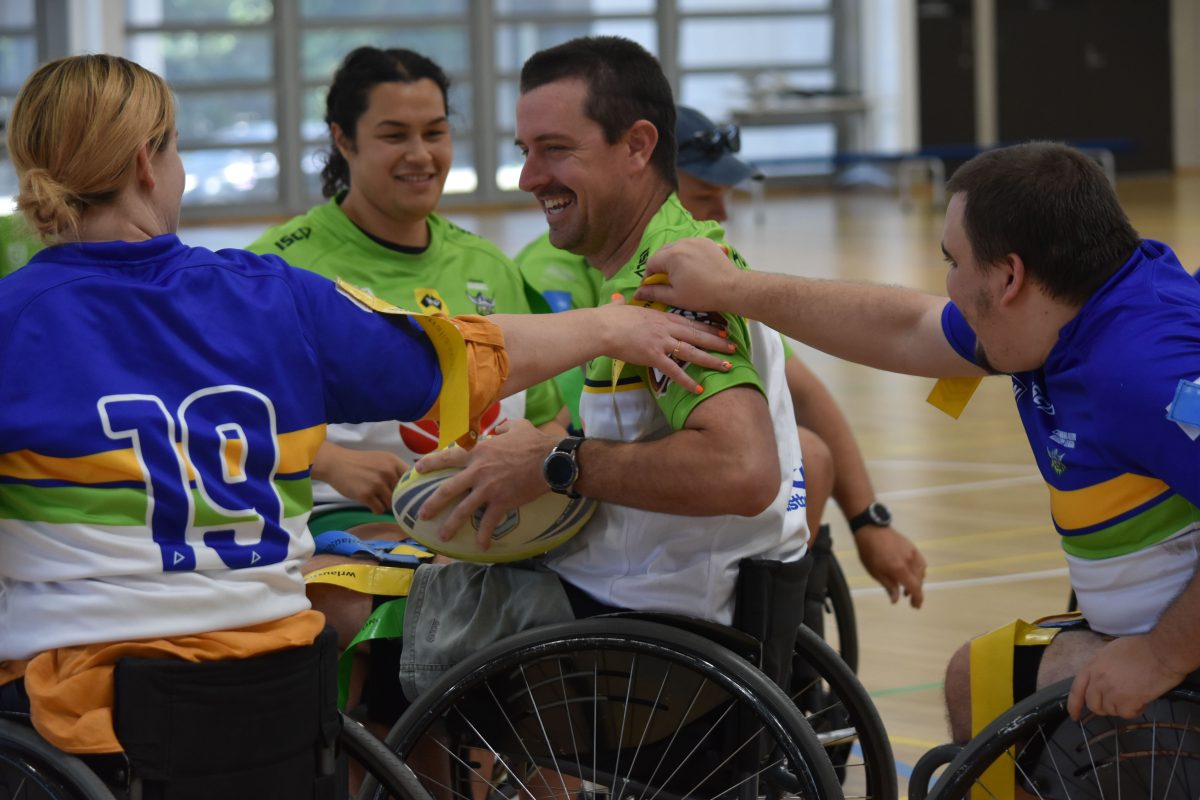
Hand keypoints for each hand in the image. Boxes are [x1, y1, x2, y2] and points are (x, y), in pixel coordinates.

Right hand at [311, 442, 407, 513]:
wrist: (336, 464)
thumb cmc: (361, 463)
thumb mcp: (382, 460)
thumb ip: (396, 470)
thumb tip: (411, 488)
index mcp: (393, 462)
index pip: (412, 479)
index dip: (411, 489)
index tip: (408, 495)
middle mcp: (388, 472)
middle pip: (402, 494)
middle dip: (397, 499)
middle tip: (388, 499)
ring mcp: (377, 484)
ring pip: (391, 504)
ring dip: (385, 505)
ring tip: (377, 499)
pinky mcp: (366, 495)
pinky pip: (379, 510)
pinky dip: (376, 509)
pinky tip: (370, 503)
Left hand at [413, 420, 558, 550]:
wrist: (551, 460)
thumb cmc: (534, 442)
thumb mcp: (516, 426)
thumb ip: (501, 428)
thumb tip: (497, 429)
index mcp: (478, 453)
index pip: (448, 457)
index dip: (431, 463)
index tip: (417, 468)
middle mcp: (478, 472)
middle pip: (447, 490)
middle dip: (432, 503)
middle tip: (422, 514)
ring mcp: (488, 489)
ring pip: (463, 510)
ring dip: (451, 525)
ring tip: (442, 537)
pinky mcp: (502, 503)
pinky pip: (489, 523)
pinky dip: (484, 536)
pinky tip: (482, 547)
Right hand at [597, 297, 734, 393]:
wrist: (603, 328)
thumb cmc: (609, 317)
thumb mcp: (622, 307)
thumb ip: (625, 304)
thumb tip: (619, 300)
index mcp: (661, 317)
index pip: (690, 322)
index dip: (708, 327)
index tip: (722, 330)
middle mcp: (666, 329)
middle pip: (697, 336)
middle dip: (717, 342)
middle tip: (733, 347)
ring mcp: (661, 343)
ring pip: (692, 352)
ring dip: (710, 360)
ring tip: (726, 367)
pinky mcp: (653, 357)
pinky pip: (674, 371)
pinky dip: (687, 381)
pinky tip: (698, 389)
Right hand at [635, 238, 740, 311]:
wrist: (731, 288)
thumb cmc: (702, 295)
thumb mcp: (674, 297)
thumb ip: (653, 292)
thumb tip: (636, 293)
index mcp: (671, 256)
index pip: (651, 263)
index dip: (649, 276)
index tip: (654, 287)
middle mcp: (681, 243)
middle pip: (661, 253)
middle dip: (660, 266)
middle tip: (666, 281)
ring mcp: (694, 240)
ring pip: (675, 247)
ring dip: (672, 259)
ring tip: (679, 274)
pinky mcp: (705, 241)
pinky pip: (688, 245)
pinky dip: (685, 254)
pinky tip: (692, 267)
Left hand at [854, 525, 925, 607]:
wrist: (871, 529)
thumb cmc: (869, 551)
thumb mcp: (875, 572)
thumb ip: (888, 586)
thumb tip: (896, 600)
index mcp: (900, 570)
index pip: (915, 589)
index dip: (918, 599)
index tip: (916, 606)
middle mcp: (909, 562)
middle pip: (919, 582)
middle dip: (916, 592)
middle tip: (909, 599)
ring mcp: (912, 553)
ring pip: (921, 572)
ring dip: (917, 581)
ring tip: (907, 586)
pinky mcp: (912, 547)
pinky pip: (921, 562)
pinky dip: (919, 570)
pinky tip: (911, 572)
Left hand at [1067, 635, 1187, 718]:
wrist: (1161, 653)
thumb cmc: (1140, 648)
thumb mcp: (1110, 653)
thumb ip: (1100, 668)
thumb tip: (1099, 680)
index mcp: (1092, 667)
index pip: (1076, 690)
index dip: (1074, 705)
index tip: (1074, 715)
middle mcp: (1098, 681)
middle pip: (1093, 704)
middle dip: (1103, 706)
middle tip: (1118, 701)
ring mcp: (1111, 693)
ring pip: (1110, 710)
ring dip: (1121, 707)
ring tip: (1134, 693)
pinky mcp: (1126, 703)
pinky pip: (1126, 714)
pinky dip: (1135, 710)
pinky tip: (1142, 699)